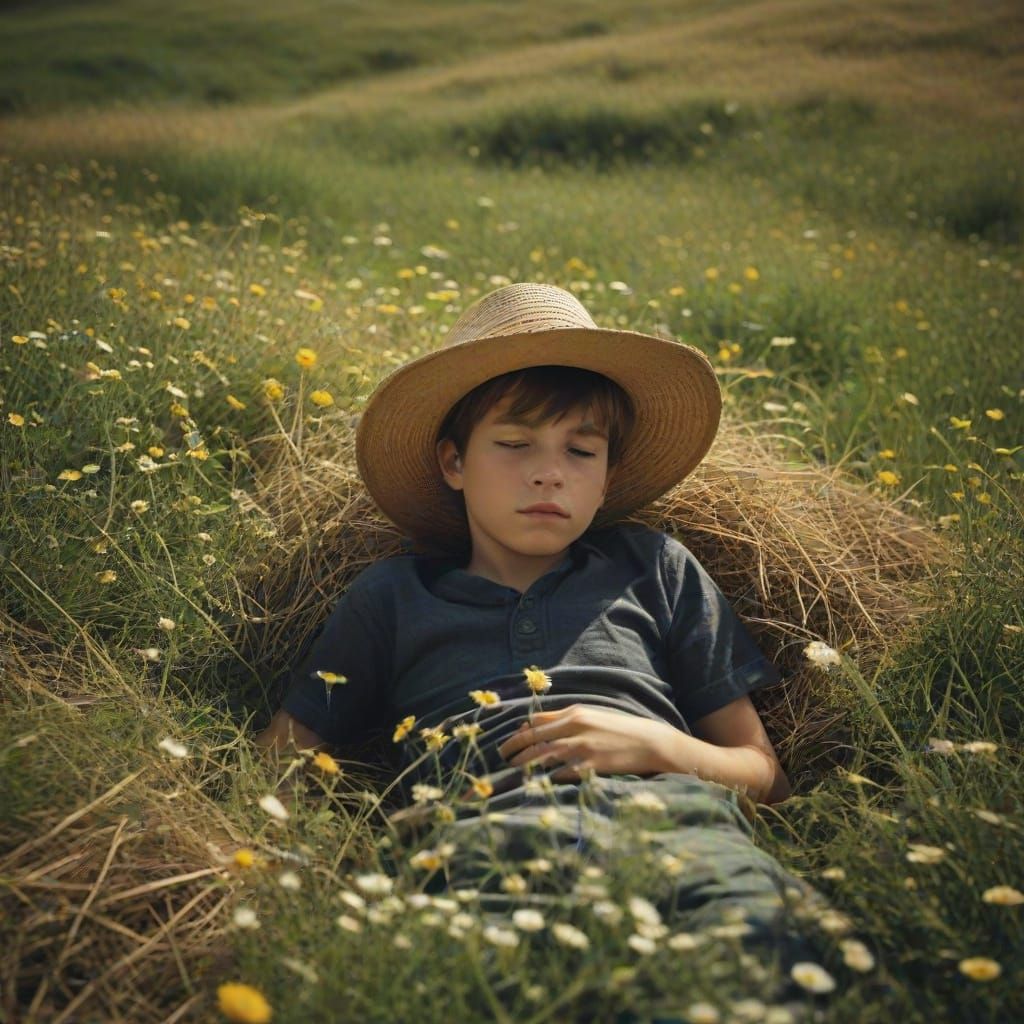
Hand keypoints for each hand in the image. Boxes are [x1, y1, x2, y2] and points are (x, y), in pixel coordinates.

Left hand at [497, 704, 679, 782]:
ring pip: (542, 755)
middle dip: (513, 748)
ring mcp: (583, 746)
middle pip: (533, 737)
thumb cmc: (620, 729)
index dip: (518, 733)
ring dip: (524, 765)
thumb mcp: (592, 717)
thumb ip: (565, 720)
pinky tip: (537, 784)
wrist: (651, 742)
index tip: (507, 743)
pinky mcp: (591, 765)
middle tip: (500, 758)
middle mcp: (575, 726)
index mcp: (574, 712)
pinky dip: (547, 778)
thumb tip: (537, 725)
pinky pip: (561, 773)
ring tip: (511, 772)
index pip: (536, 721)